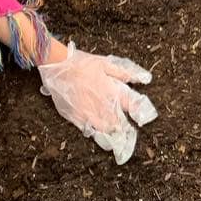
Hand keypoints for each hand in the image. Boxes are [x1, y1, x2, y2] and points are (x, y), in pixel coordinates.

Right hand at [37, 43, 156, 165]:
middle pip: (119, 122)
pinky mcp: (76, 117)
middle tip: (129, 133)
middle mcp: (102, 104)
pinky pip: (89, 130)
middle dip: (125, 128)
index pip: (132, 106)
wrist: (57, 66)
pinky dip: (96, 132)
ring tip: (116, 136)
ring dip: (112, 132)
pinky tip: (99, 133)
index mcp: (111, 91)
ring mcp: (88, 112)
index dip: (140, 113)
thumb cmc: (81, 64)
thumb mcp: (105, 63)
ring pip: (105, 129)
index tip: (143, 118)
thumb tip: (144, 78)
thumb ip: (125, 73)